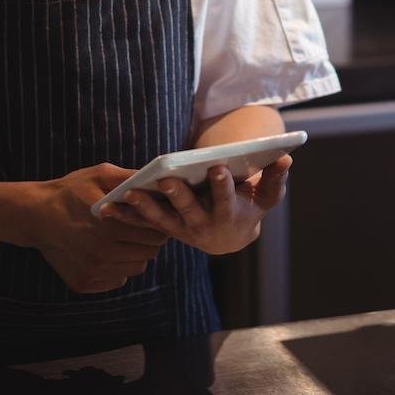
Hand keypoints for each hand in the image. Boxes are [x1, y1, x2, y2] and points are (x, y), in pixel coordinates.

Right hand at [24, 163, 168, 292]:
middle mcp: (101, 254)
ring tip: (123, 238)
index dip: (156, 222)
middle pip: (149, 251)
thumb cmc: (70, 191)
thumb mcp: (99, 175)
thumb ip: (130, 178)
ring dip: (135, 253)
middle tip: (139, 226)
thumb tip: (158, 181)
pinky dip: (119, 267)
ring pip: (137, 267)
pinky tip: (108, 251)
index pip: (155, 232)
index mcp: (109, 227)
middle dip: (150, 238)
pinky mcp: (84, 283)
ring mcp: (92, 272)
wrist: (35, 215)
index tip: (151, 215)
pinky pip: (118, 279)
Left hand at [102, 155, 291, 256]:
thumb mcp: (265, 197)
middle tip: (167, 179)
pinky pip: (144, 224)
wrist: (230, 237)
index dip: (223, 184)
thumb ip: (275, 178)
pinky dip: (126, 216)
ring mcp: (183, 229)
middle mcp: (204, 225)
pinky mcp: (166, 229)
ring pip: (162, 220)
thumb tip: (287, 158)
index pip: (226, 198)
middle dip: (179, 195)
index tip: (219, 168)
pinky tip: (107, 207)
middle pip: (189, 210)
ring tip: (130, 193)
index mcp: (229, 213)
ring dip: (145, 208)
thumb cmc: (248, 208)